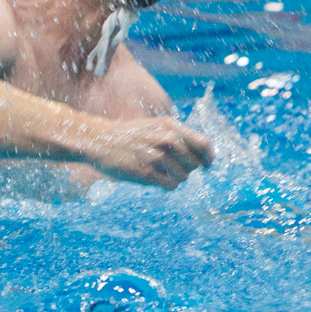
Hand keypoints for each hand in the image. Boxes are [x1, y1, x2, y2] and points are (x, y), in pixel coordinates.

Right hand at [85, 118, 214, 189]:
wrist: (101, 141)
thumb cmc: (131, 134)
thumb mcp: (156, 125)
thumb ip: (178, 134)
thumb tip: (201, 151)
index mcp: (170, 126)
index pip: (203, 143)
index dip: (209, 157)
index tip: (208, 165)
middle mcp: (166, 139)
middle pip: (194, 163)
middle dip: (188, 168)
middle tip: (175, 167)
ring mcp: (156, 156)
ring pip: (184, 176)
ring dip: (177, 177)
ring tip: (163, 172)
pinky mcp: (146, 173)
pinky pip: (171, 185)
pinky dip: (168, 185)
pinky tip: (158, 179)